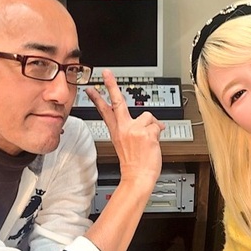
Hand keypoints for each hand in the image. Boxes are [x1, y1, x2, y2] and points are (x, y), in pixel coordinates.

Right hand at [84, 69, 162, 188]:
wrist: (138, 177)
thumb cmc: (134, 164)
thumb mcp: (127, 145)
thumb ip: (135, 129)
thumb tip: (152, 121)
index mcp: (117, 131)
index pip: (105, 111)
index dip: (98, 98)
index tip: (91, 88)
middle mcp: (123, 128)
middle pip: (118, 102)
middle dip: (111, 85)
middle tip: (107, 73)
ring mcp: (134, 130)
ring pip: (148, 116)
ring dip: (152, 127)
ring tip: (148, 141)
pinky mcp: (146, 133)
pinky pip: (158, 126)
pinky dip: (159, 133)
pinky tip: (153, 143)